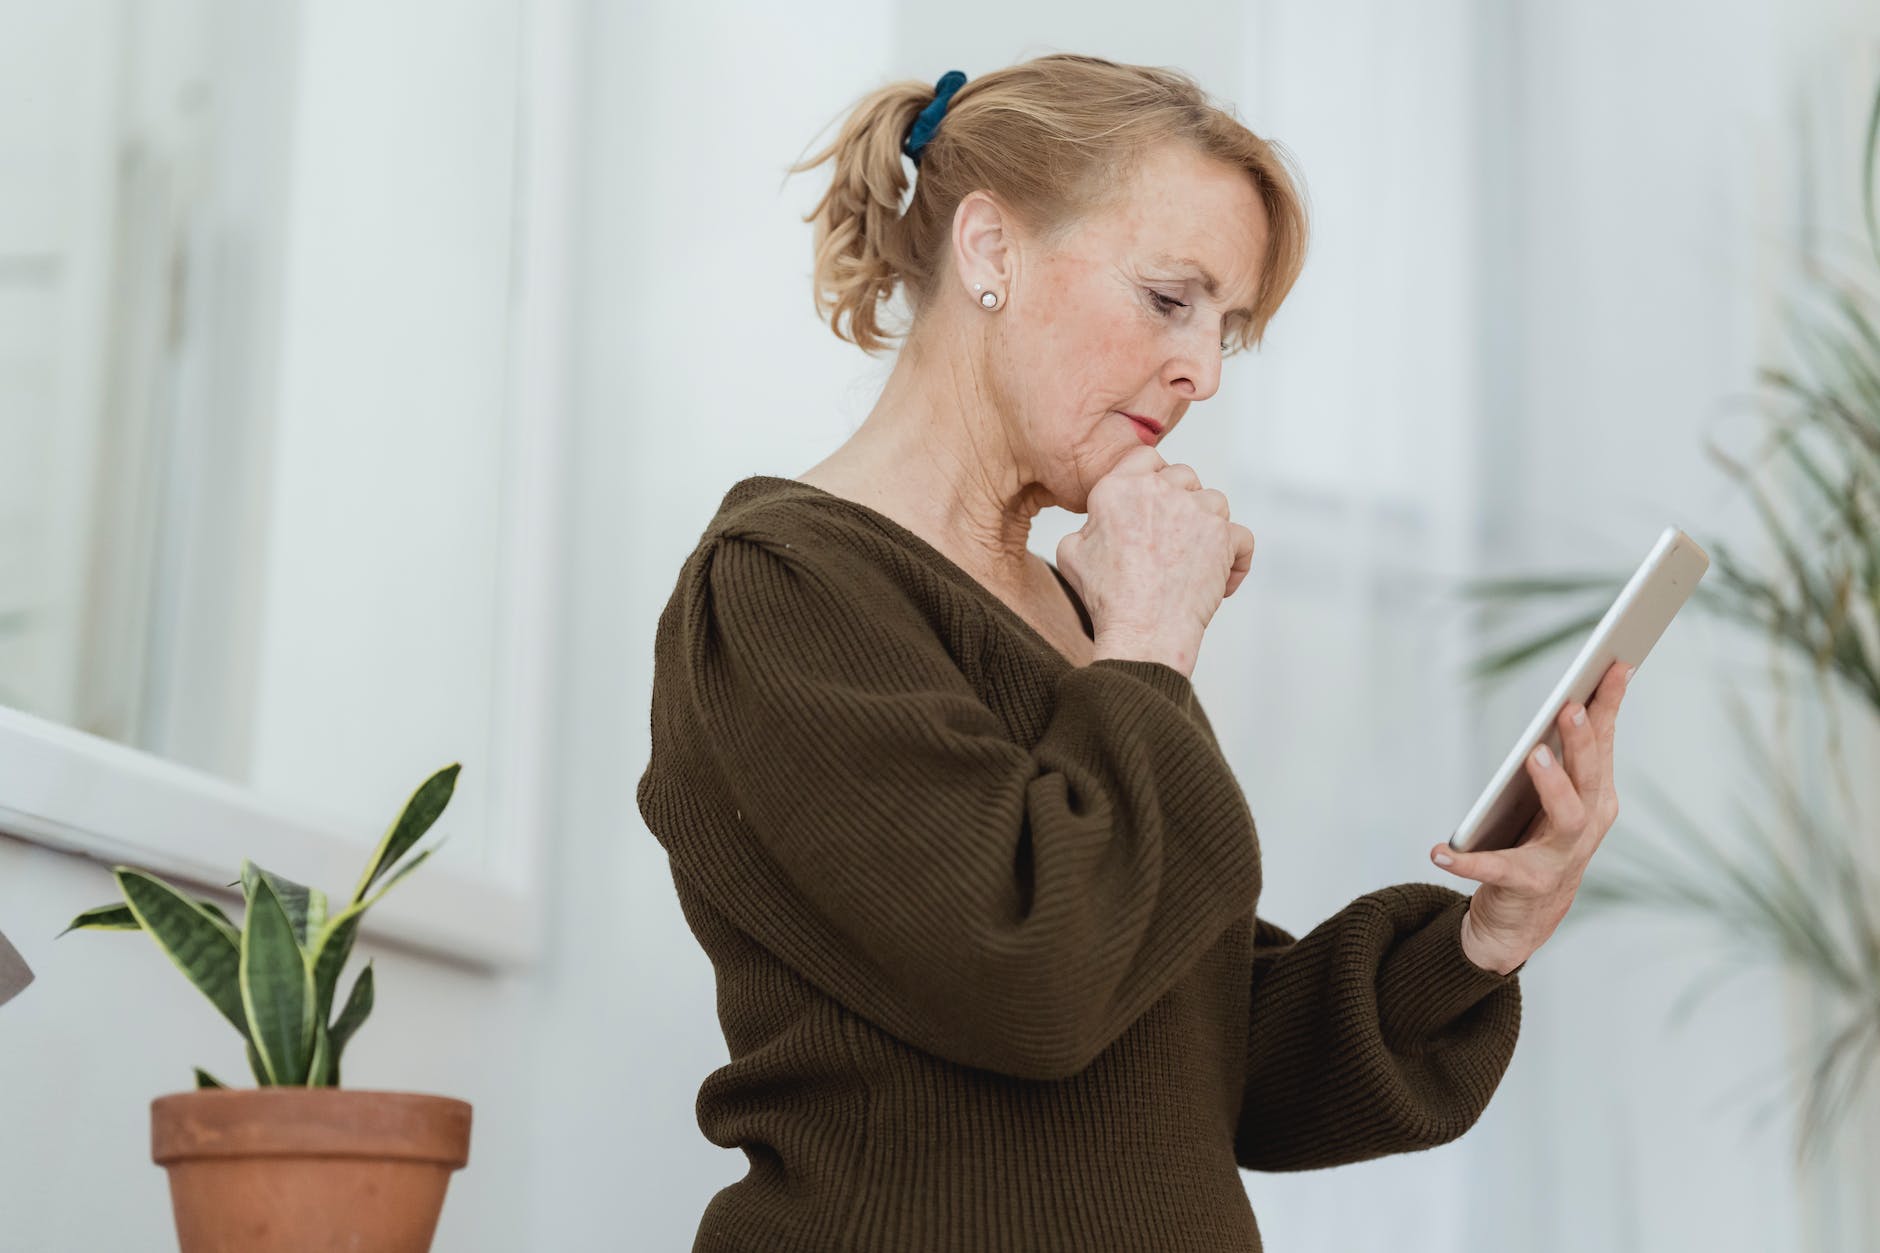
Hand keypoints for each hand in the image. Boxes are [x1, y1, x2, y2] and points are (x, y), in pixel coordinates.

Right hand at [1058, 447, 1256, 674]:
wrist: (1143, 631)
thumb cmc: (1106, 598)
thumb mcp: (1070, 553)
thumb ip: (1087, 525)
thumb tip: (1099, 524)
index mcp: (1120, 488)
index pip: (1144, 458)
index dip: (1150, 477)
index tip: (1150, 501)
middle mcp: (1162, 491)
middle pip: (1182, 476)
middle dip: (1179, 500)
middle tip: (1169, 536)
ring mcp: (1199, 512)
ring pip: (1214, 501)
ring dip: (1207, 524)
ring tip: (1191, 556)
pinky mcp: (1226, 538)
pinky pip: (1241, 538)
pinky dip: (1235, 558)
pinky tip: (1220, 577)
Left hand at [1432, 660, 1634, 973]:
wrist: (1526, 919)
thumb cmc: (1541, 843)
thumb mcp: (1559, 796)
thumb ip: (1567, 755)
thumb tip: (1573, 697)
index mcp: (1596, 798)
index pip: (1606, 742)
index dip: (1610, 703)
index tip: (1615, 664)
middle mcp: (1587, 827)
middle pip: (1591, 778)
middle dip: (1583, 743)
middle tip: (1568, 708)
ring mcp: (1560, 858)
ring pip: (1569, 817)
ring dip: (1553, 785)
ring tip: (1531, 756)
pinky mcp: (1524, 885)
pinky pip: (1494, 869)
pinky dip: (1466, 861)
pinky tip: (1438, 851)